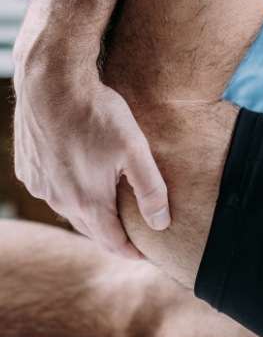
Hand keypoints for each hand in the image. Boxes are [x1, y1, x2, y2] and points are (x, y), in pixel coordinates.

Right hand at [13, 63, 169, 258]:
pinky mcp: (27, 168)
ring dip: (89, 214)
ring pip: (68, 210)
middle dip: (112, 236)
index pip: (112, 242)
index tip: (146, 255)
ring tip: (110, 212)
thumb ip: (151, 190)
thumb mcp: (135, 150)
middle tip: (131, 238)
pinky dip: (69, 193)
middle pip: (90, 229)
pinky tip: (82, 183)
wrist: (51, 81)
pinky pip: (52, 191)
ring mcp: (39, 184)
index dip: (131, 252)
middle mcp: (57, 199)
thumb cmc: (97, 113)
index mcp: (86, 201)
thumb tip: (161, 223)